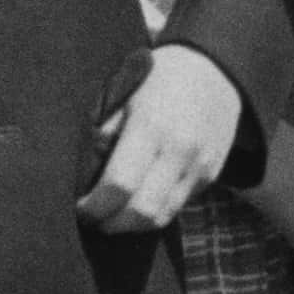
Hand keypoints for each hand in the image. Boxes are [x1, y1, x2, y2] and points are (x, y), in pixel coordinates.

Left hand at [80, 44, 248, 234]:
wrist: (213, 69)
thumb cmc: (156, 78)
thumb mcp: (122, 94)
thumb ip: (103, 134)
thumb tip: (84, 176)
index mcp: (151, 127)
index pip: (119, 185)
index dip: (95, 206)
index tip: (79, 207)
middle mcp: (179, 151)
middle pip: (142, 212)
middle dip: (111, 224)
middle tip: (92, 219)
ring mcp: (199, 166)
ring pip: (161, 217)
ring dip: (132, 225)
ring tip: (111, 216)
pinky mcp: (210, 175)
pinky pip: (177, 206)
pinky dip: (153, 212)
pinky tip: (136, 203)